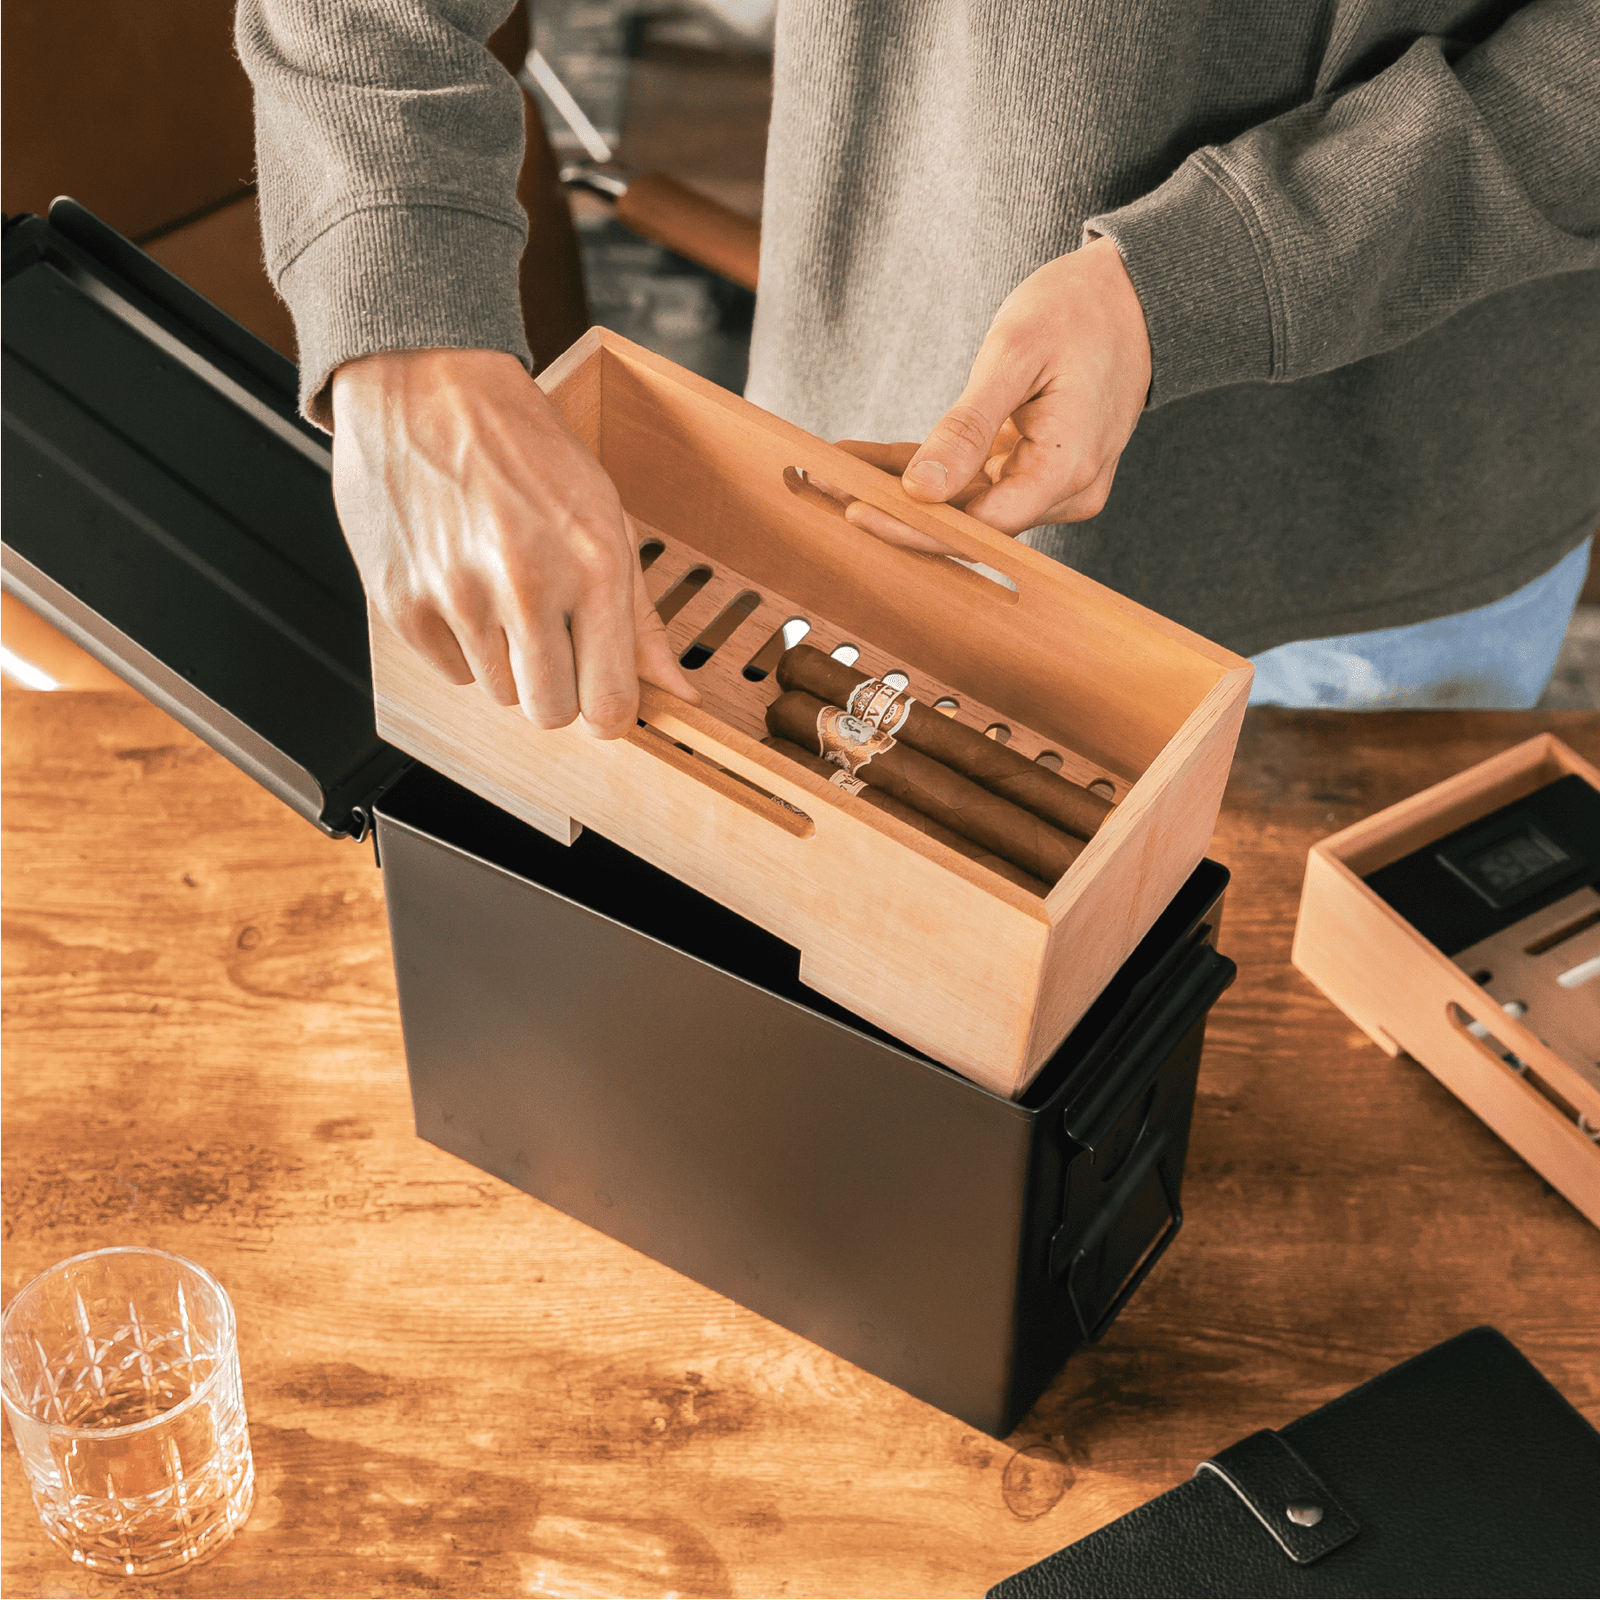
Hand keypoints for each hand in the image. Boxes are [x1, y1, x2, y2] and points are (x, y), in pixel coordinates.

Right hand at [329, 347, 698, 737]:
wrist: (427, 383)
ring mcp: (458, 597)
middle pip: (551, 713)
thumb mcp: (606, 517)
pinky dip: (459, 645)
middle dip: (556, 691)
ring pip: (498, 695)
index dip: (610, 716)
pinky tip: (462, 585)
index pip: (610, 703)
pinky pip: (448, 672)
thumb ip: (641, 618)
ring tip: (501, 594)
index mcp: (592, 566)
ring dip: (506, 662)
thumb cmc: (524, 447)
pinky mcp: (402, 603)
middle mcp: (527, 586)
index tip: (603, 702)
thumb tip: (679, 694)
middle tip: (549, 642)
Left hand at [832, 236, 1151, 546]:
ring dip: (901, 489)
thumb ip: (968, 427)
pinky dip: (927, 469)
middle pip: (967, 521)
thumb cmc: (1082, 310)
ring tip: (834, 472)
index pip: (979, 526)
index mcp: (1066, 472)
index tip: (856, 512)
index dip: (915, 526)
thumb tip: (923, 489)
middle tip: (824, 489)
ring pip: (965, 502)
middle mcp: (1064, 493)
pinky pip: (975, 479)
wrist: (1137, 294)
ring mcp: (1052, 486)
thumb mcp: (1015, 355)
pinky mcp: (1037, 470)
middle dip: (895, 508)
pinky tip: (870, 459)